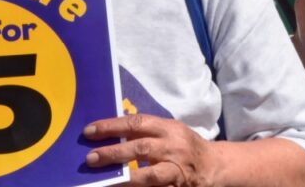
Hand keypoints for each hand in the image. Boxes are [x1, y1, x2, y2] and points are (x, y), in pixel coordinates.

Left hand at [84, 114, 220, 185]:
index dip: (112, 126)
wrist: (215, 166)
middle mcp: (173, 147)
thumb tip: (111, 132)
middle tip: (91, 158)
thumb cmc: (185, 145)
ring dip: (126, 178)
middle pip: (141, 148)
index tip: (90, 131)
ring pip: (151, 175)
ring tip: (106, 182)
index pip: (137, 123)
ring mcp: (177, 170)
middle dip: (114, 153)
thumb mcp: (169, 131)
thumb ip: (145, 131)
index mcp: (169, 128)